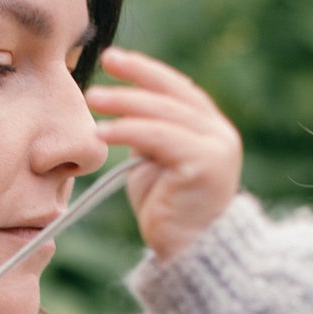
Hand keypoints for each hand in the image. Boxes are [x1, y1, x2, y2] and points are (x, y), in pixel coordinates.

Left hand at [83, 47, 242, 258]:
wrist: (190, 254)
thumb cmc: (168, 212)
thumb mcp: (155, 164)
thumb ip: (148, 135)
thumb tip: (124, 112)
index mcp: (210, 129)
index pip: (178, 89)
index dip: (146, 71)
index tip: (115, 58)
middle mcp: (219, 134)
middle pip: (172, 95)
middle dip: (135, 77)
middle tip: (104, 64)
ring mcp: (216, 148)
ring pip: (164, 114)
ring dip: (125, 103)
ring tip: (93, 99)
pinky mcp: (205, 164)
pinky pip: (159, 138)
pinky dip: (128, 131)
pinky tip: (102, 131)